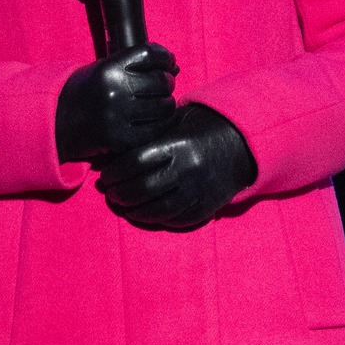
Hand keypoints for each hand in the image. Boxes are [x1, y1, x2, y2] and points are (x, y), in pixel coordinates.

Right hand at [56, 44, 180, 162]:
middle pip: (161, 81)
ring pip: (164, 106)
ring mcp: (118, 117)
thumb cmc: (87, 91)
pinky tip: (158, 119)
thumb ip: (135, 66)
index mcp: (108, 69)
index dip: (165, 56)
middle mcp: (113, 91)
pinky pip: (157, 129)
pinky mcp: (122, 139)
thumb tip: (174, 67)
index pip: (149, 54)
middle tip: (163, 85)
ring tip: (160, 103)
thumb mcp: (103, 69)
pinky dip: (163, 123)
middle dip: (167, 82)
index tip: (168, 62)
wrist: (58, 121)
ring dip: (167, 103)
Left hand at [97, 104, 256, 230]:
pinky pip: (176, 219)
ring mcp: (198, 191)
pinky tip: (143, 213)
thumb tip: (112, 155)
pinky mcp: (206, 207)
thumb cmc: (196, 132)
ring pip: (157, 209)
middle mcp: (188, 169)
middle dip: (119, 194)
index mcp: (177, 145)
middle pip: (142, 188)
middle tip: (110, 193)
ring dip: (133, 211)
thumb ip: (147, 138)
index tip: (105, 176)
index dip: (114, 172)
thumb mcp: (173, 125)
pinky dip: (156, 219)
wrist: (239, 144)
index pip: (135, 162)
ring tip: (123, 206)